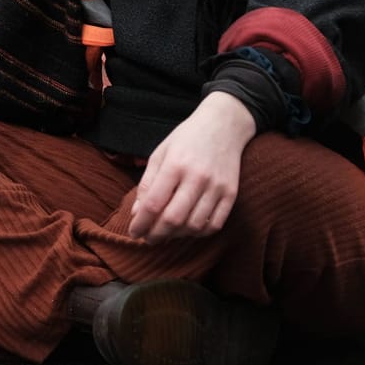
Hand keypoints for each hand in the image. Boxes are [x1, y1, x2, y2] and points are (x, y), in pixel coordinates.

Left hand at [127, 93, 256, 243]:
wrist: (224, 125)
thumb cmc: (186, 138)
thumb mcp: (160, 153)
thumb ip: (147, 183)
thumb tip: (137, 214)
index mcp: (175, 164)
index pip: (154, 203)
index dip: (141, 223)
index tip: (134, 232)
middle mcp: (197, 177)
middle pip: (174, 219)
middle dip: (156, 235)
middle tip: (148, 239)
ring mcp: (217, 186)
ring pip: (195, 225)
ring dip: (177, 236)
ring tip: (167, 233)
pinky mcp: (231, 193)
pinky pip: (215, 224)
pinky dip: (199, 233)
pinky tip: (188, 229)